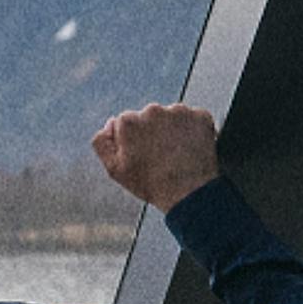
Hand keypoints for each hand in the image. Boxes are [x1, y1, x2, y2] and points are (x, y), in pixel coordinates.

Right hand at [93, 102, 220, 210]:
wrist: (189, 193)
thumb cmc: (150, 184)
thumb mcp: (114, 169)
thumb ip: (101, 143)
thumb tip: (109, 125)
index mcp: (128, 121)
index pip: (125, 123)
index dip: (132, 140)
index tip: (141, 155)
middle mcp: (153, 110)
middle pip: (148, 117)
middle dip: (152, 132)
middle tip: (158, 156)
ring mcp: (179, 112)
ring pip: (171, 117)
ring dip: (172, 130)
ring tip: (175, 155)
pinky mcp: (201, 116)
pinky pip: (192, 119)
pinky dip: (191, 131)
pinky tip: (188, 149)